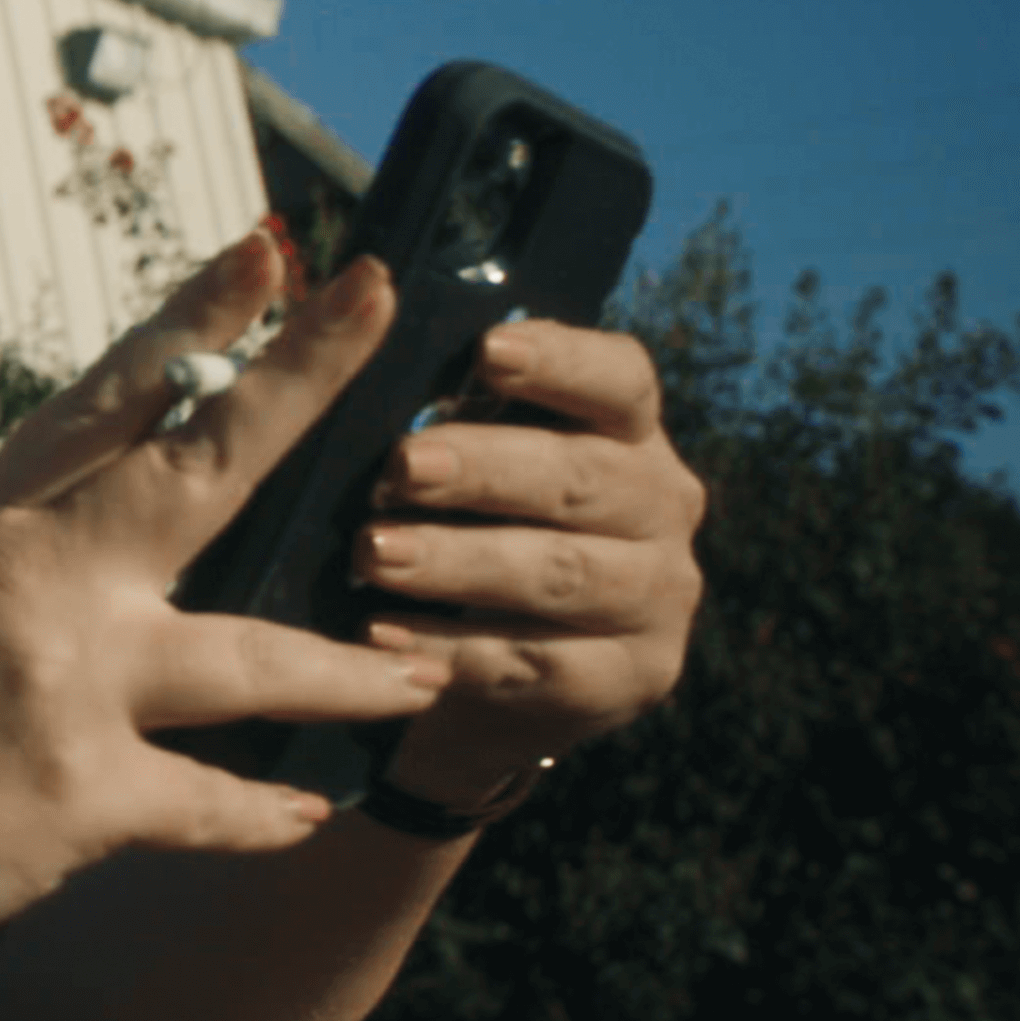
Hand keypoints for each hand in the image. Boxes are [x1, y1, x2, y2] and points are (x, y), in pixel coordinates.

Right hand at [0, 235, 447, 980]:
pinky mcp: (78, 797)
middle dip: (301, 380)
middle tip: (379, 304)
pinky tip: (311, 809)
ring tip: (428, 673)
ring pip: (256, 658)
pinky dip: (266, 813)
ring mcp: (62, 686)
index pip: (108, 399)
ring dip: (357, 673)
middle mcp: (34, 584)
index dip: (196, 318)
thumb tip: (119, 543)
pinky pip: (214, 802)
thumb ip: (23, 564)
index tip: (271, 250)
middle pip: (200, 466)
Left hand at [356, 318, 706, 800]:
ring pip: (559, 573)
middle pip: (580, 477)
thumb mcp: (468, 463)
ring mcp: (658, 596)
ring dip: (461, 562)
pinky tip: (382, 635)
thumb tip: (358, 343)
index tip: (487, 351)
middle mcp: (661, 505)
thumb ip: (443, 410)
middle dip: (485, 470)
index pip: (619, 380)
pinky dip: (450, 648)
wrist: (488, 667)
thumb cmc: (465, 525)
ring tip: (375, 552)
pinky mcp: (635, 677)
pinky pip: (536, 661)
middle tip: (403, 465)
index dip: (561, 362)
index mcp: (628, 429)